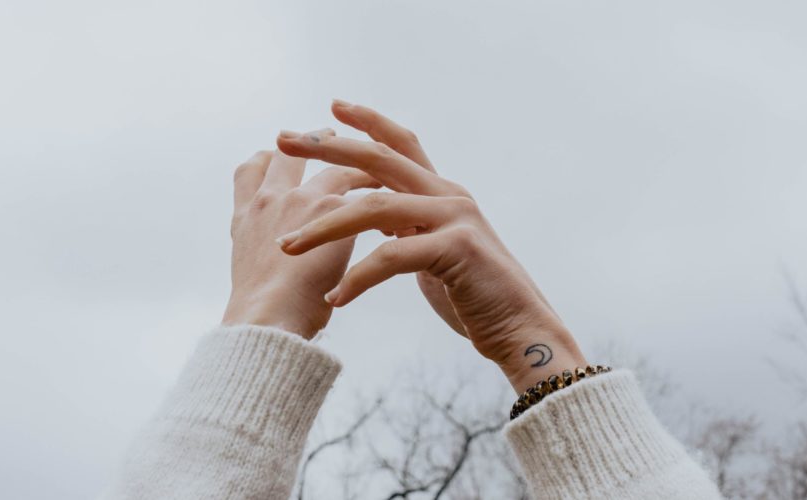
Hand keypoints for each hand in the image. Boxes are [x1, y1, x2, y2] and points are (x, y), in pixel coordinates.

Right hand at [223, 149, 377, 338]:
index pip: (250, 172)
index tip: (283, 152)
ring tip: (379, 173)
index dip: (269, 159)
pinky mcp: (330, 209)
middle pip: (286, 155)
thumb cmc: (263, 317)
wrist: (268, 322)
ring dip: (358, 167)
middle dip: (312, 143)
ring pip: (334, 169)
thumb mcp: (252, 277)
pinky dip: (381, 195)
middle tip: (332, 136)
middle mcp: (268, 200)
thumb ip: (268, 257)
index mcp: (245, 217)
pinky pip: (362, 192)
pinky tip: (398, 208)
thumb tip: (283, 267)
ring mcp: (299, 200)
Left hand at [275, 100, 587, 390]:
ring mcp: (454, 219)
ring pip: (374, 208)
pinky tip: (335, 300)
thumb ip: (410, 227)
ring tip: (287, 246)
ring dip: (324, 226)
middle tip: (285, 139)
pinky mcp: (455, 250)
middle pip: (379, 159)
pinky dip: (358, 279)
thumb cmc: (476, 296)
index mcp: (442, 192)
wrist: (521, 329)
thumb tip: (379, 217)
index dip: (367, 122)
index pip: (401, 144)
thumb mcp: (435, 251)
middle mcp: (448, 196)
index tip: (331, 108)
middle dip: (328, 148)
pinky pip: (391, 257)